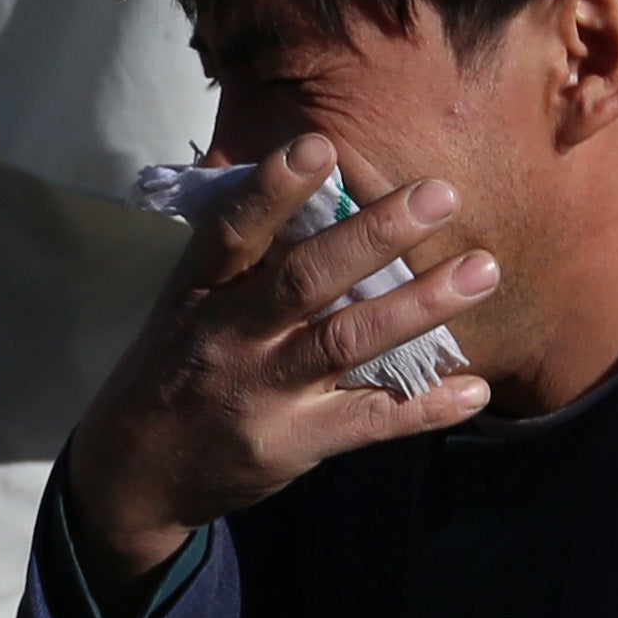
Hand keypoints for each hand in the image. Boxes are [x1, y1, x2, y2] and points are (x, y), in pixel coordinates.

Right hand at [60, 134, 494, 593]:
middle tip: (440, 195)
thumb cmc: (177, 363)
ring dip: (419, 306)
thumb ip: (243, 253)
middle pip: (305, 281)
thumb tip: (316, 178)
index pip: (233, 232)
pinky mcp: (290, 443)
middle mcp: (229, 337)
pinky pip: (366, 421)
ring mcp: (261, 393)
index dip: (273, 189)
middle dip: (374, 235)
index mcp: (200, 291)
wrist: (135, 471)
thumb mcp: (187, 302)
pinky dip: (423, 406)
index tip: (320, 146)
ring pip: (346, 342)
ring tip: (482, 271)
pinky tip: (475, 388)